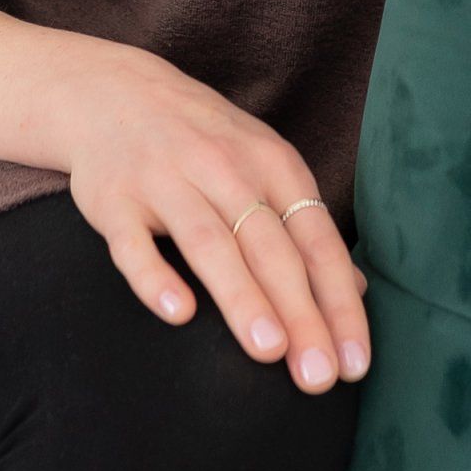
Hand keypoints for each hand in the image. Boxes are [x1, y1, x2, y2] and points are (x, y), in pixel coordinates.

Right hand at [58, 44, 370, 394]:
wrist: (117, 93)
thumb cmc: (206, 143)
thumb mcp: (265, 167)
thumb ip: (306, 228)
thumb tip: (356, 291)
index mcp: (272, 165)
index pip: (317, 241)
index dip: (339, 303)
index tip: (355, 364)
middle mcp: (225, 169)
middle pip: (271, 248)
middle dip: (301, 313)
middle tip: (320, 377)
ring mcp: (167, 181)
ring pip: (211, 243)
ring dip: (242, 296)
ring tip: (269, 351)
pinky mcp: (114, 199)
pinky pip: (134, 243)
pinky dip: (156, 276)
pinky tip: (179, 314)